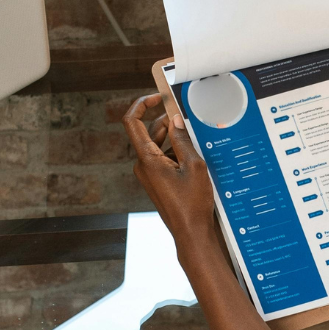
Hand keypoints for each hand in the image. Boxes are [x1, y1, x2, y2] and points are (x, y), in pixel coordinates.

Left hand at [122, 94, 219, 254]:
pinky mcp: (157, 181)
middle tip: (187, 115)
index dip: (142, 104)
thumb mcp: (193, 166)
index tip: (158, 96)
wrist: (191, 233)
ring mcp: (149, 174)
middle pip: (149, 132)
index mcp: (147, 159)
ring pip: (157, 145)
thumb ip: (182, 140)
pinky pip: (163, 158)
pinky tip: (194, 154)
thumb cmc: (192, 203)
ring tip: (196, 136)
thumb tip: (175, 119)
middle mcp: (143, 165)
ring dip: (173, 137)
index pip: (133, 122)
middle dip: (166, 121)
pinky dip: (175, 151)